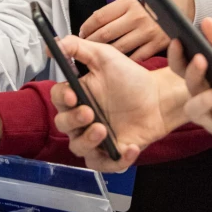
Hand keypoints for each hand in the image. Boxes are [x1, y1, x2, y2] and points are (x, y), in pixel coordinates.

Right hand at [48, 37, 190, 172]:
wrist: (158, 96)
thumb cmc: (130, 77)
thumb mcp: (105, 56)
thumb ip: (78, 47)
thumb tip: (53, 45)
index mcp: (78, 96)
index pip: (58, 99)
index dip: (61, 98)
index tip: (72, 94)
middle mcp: (83, 119)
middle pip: (64, 126)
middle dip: (73, 120)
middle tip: (89, 112)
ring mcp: (96, 138)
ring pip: (79, 148)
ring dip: (87, 141)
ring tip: (102, 129)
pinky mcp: (113, 153)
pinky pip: (106, 165)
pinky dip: (116, 161)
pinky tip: (129, 148)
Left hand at [78, 0, 179, 61]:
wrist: (181, 5)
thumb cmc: (153, 2)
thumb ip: (116, 10)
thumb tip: (94, 22)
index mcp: (128, 3)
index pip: (99, 17)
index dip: (86, 27)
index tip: (81, 33)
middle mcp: (136, 17)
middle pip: (105, 34)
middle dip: (91, 42)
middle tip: (85, 47)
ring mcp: (147, 32)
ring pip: (118, 48)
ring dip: (105, 54)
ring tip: (98, 56)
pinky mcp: (156, 44)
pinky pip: (135, 57)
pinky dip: (125, 61)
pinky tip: (118, 62)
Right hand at [177, 18, 211, 163]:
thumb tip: (205, 21)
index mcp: (207, 82)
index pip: (183, 70)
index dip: (176, 57)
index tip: (178, 40)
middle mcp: (205, 103)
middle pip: (187, 89)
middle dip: (192, 74)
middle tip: (202, 59)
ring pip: (197, 113)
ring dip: (208, 99)